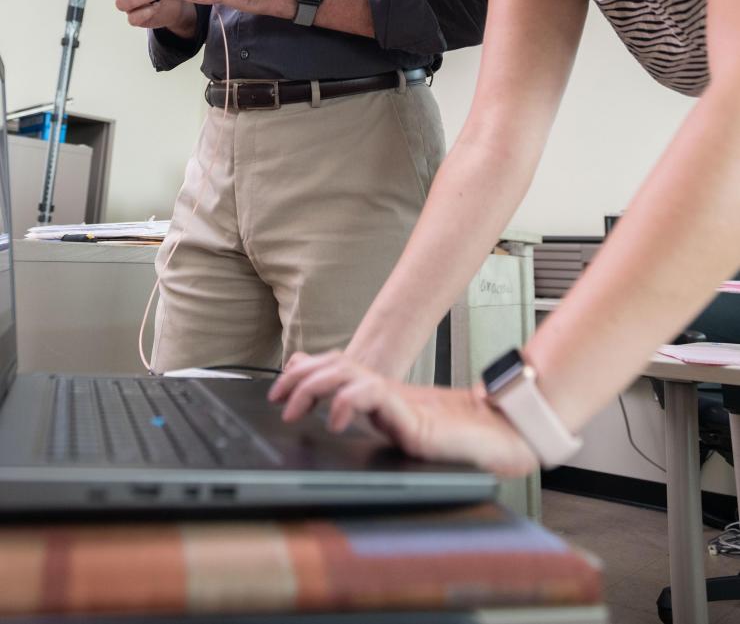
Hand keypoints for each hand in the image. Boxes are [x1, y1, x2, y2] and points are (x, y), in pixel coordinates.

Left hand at [269, 351, 537, 477]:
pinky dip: (350, 402)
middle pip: (337, 366)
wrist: (507, 442)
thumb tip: (334, 408)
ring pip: (350, 375)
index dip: (307, 371)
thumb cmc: (461, 441)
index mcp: (384, 397)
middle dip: (301, 378)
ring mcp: (401, 403)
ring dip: (316, 385)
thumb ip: (372, 414)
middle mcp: (390, 393)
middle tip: (277, 397)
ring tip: (295, 408)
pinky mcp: (415, 419)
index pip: (339, 369)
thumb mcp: (402, 429)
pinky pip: (376, 400)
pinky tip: (335, 418)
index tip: (280, 386)